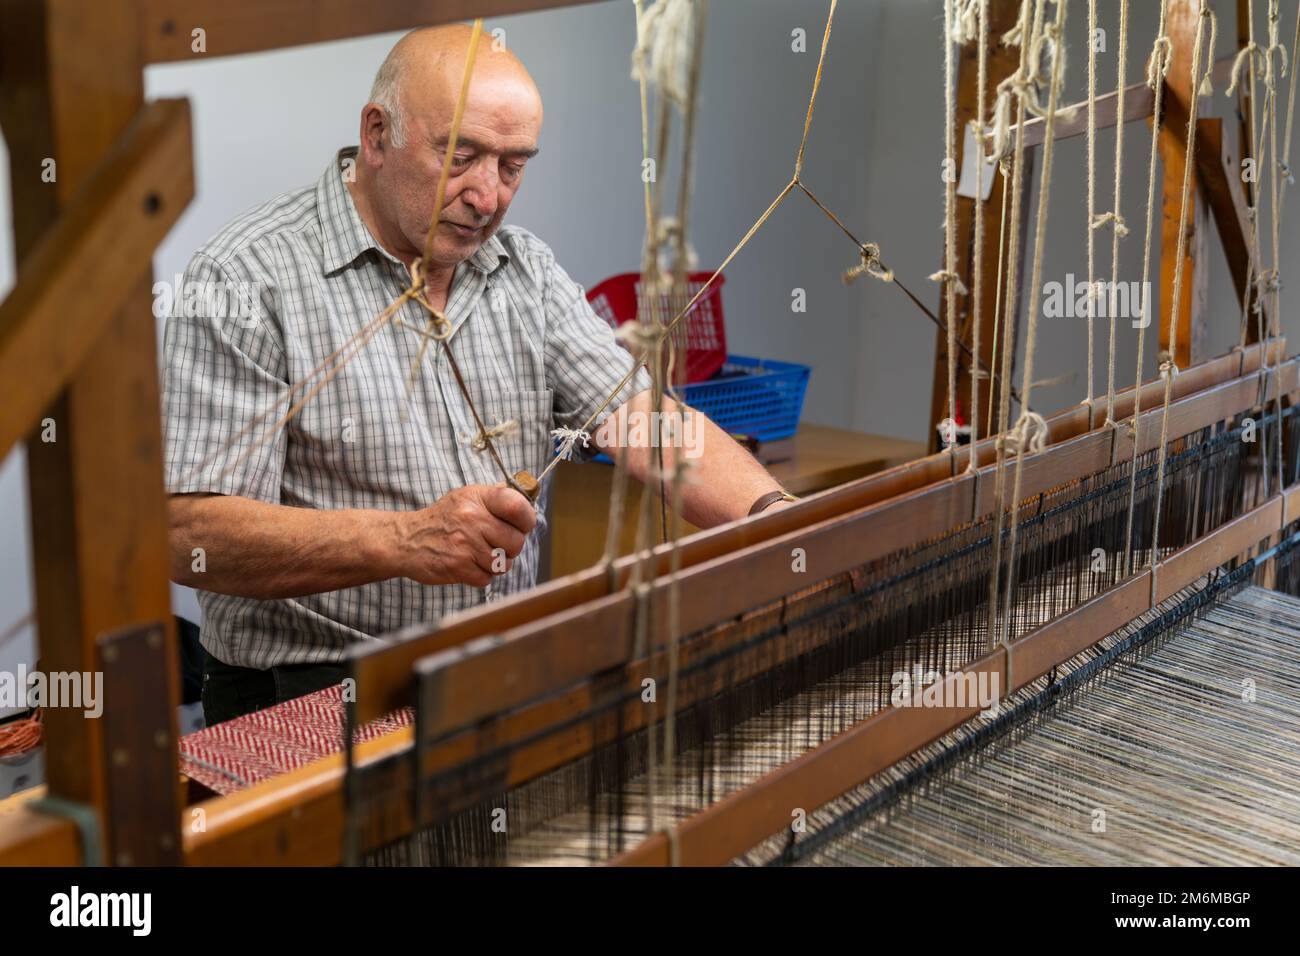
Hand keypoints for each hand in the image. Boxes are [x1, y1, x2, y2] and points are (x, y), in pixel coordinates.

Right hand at [397, 484, 535, 586]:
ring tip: (479, 555)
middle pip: (516, 541)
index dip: (527, 519)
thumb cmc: (441, 519)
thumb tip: (525, 498)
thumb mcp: (465, 497)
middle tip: (496, 544)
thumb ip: (494, 497)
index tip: (523, 525)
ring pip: (503, 563)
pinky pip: (487, 578)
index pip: (518, 506)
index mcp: (477, 498)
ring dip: (495, 564)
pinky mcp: (458, 566)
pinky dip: (481, 576)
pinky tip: (468, 565)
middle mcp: (472, 518)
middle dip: (511, 548)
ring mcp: (465, 543)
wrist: (406, 540)